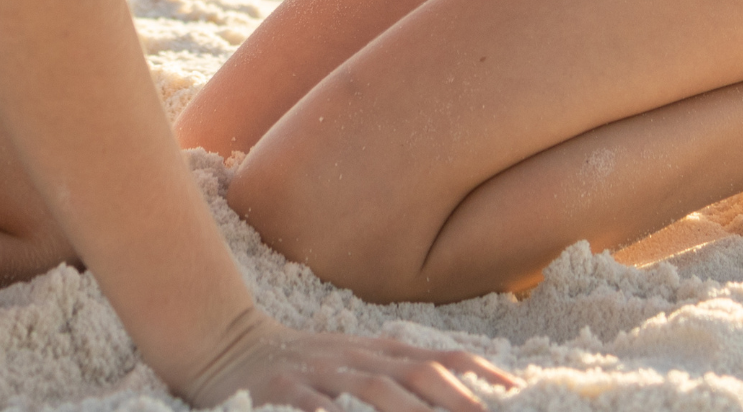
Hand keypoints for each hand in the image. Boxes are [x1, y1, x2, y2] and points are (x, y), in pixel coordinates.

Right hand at [183, 311, 512, 411]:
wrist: (225, 343)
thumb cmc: (301, 363)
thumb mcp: (353, 358)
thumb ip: (399, 372)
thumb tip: (458, 385)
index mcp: (374, 352)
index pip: (437, 357)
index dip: (478, 373)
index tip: (517, 393)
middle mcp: (355, 361)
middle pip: (415, 376)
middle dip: (456, 399)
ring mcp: (320, 377)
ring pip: (373, 395)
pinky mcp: (284, 397)